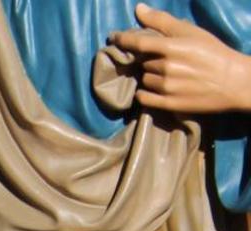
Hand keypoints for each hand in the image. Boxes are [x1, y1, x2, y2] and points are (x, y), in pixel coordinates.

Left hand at [110, 5, 250, 113]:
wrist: (233, 82)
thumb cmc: (212, 53)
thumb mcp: (191, 32)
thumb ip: (163, 21)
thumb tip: (139, 9)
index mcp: (172, 47)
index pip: (138, 42)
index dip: (123, 39)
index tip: (114, 37)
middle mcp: (166, 67)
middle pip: (141, 62)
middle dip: (147, 59)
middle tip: (163, 59)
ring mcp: (166, 87)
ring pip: (143, 79)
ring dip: (149, 76)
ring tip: (167, 74)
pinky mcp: (168, 104)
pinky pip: (143, 98)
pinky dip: (145, 93)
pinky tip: (156, 88)